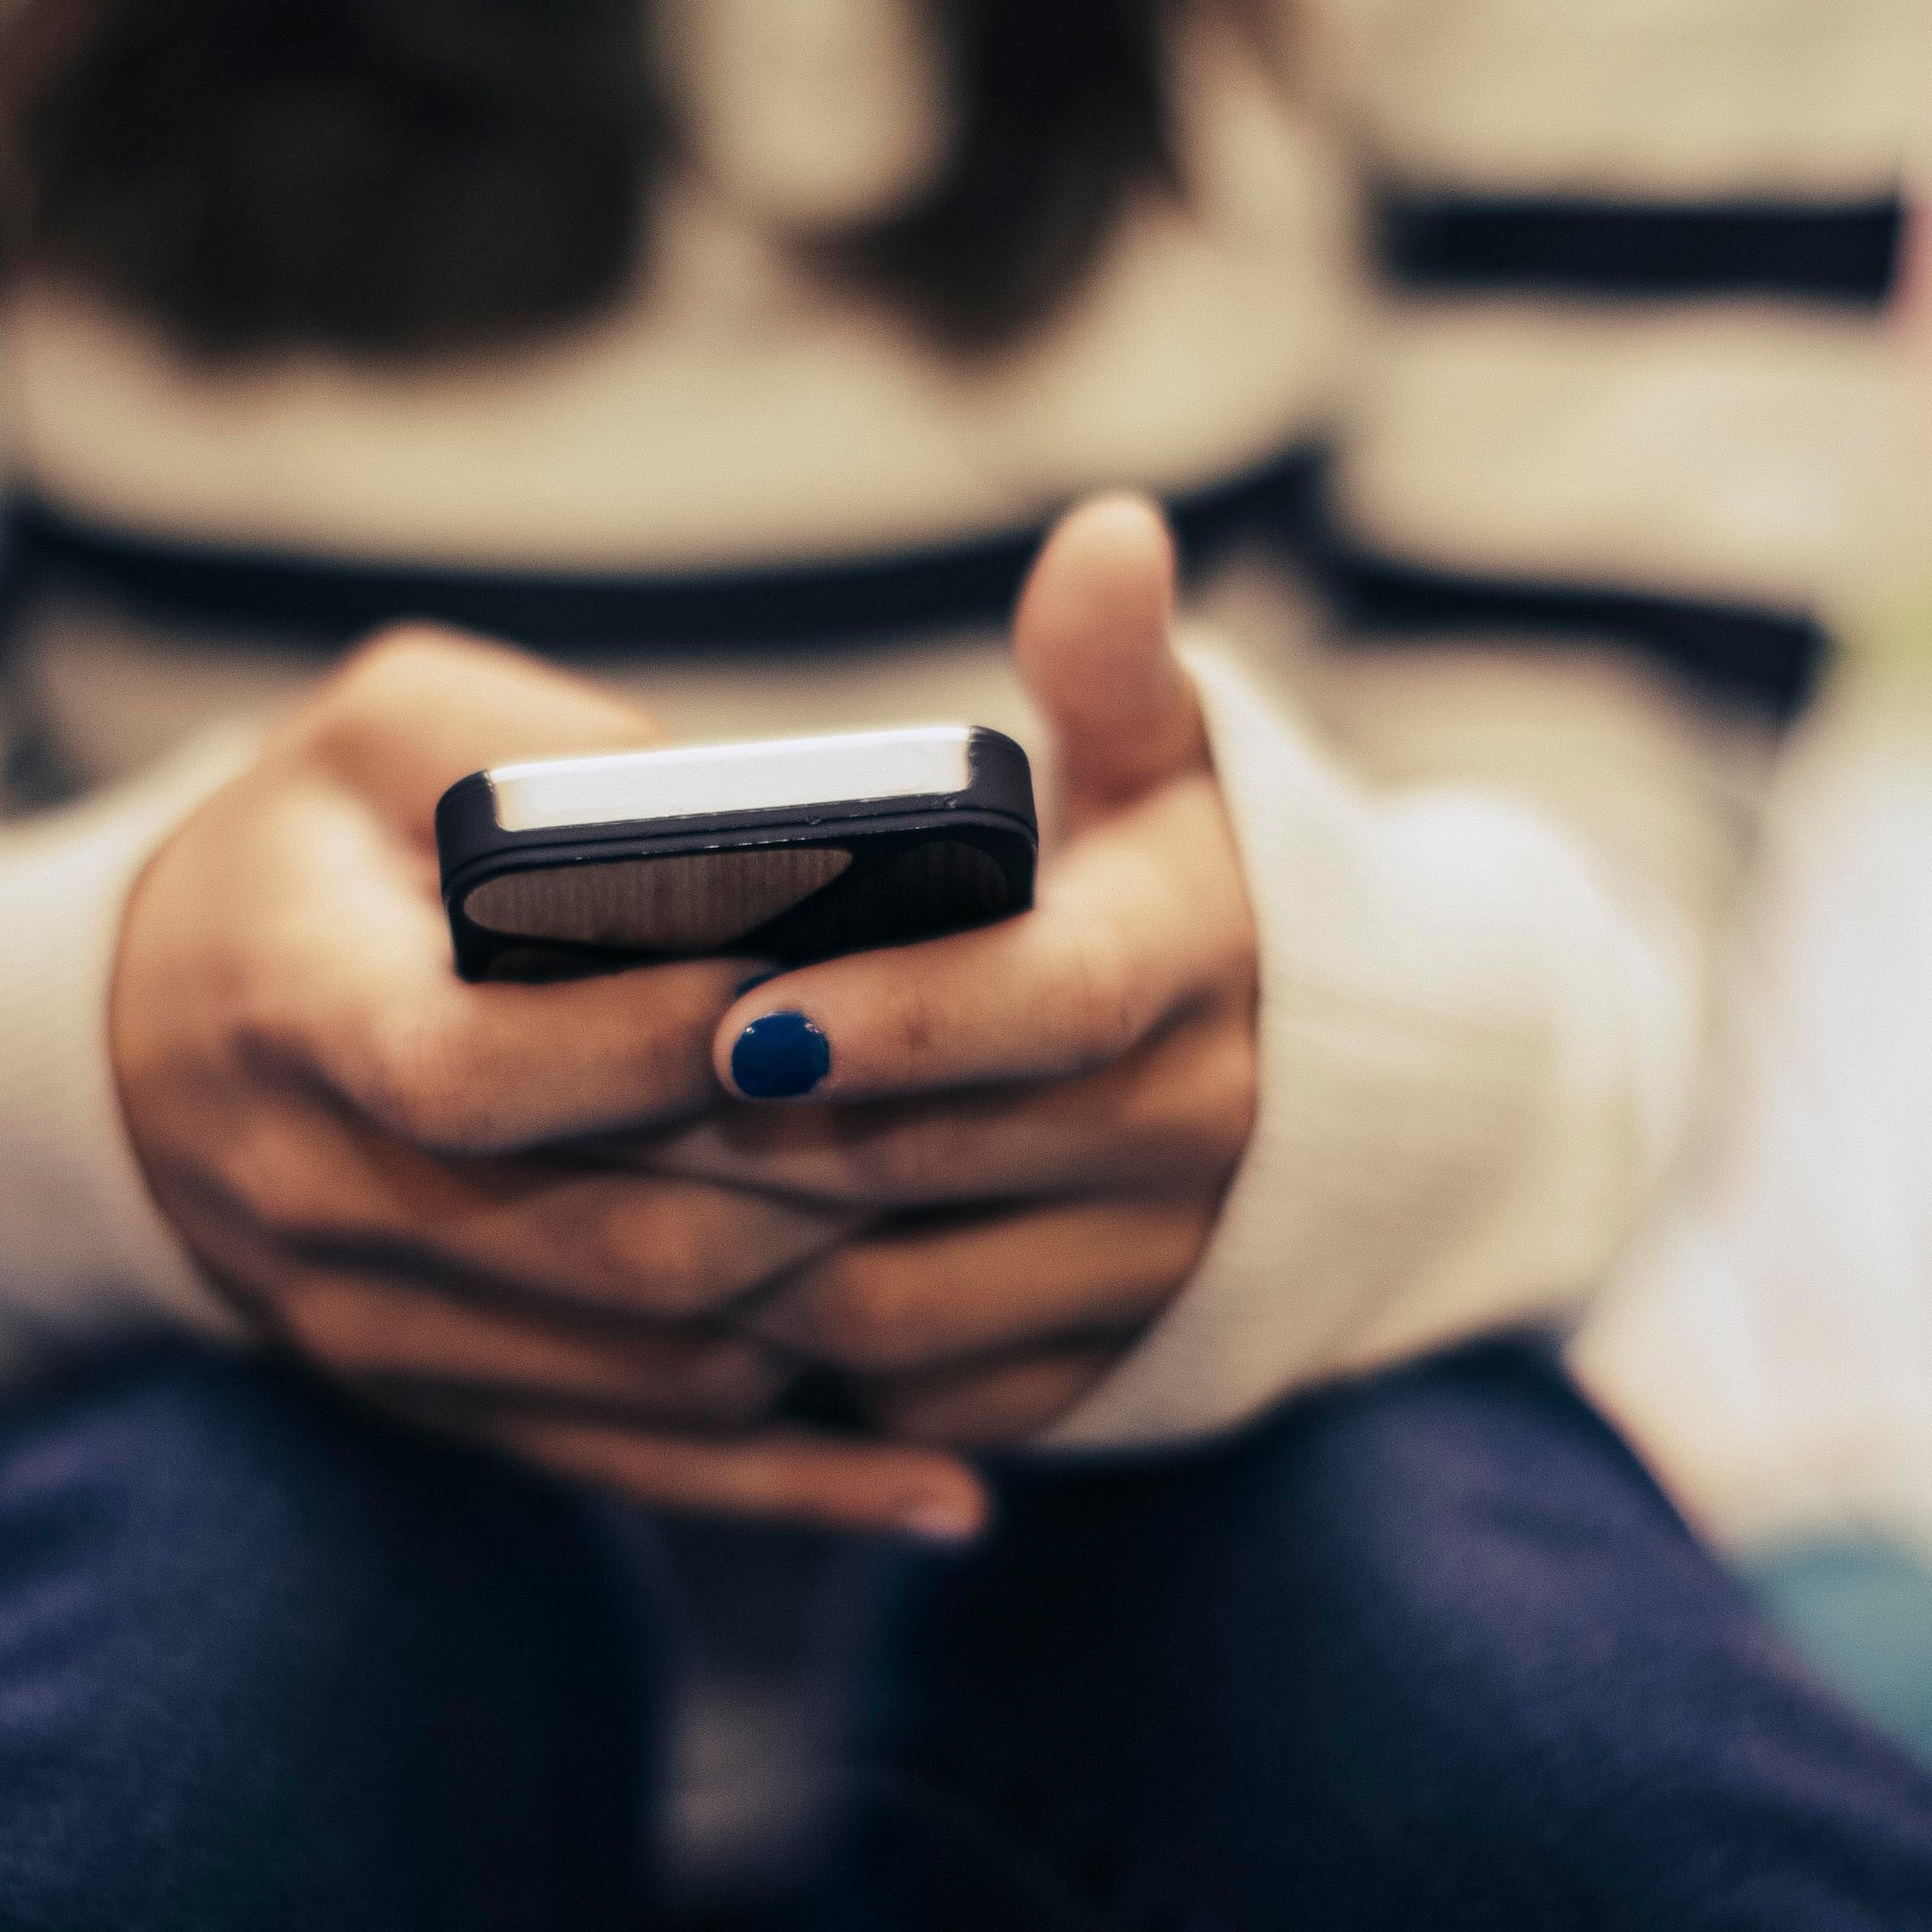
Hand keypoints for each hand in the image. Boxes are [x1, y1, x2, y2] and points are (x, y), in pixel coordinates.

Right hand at [112, 626, 995, 1538]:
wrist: (136, 1045)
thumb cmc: (305, 856)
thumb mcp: (377, 734)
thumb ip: (545, 751)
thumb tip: (765, 832)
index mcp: (294, 1012)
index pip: (473, 1073)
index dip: (649, 1049)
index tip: (809, 991)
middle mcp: (323, 1198)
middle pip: (609, 1241)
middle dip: (807, 1187)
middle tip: (975, 1123)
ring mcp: (379, 1329)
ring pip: (651, 1370)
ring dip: (828, 1319)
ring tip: (981, 1250)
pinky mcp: (441, 1404)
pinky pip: (637, 1472)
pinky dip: (796, 1488)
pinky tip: (940, 1486)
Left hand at [627, 495, 1258, 1445]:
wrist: (1352, 1102)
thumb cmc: (1196, 893)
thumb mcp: (1177, 768)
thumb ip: (1117, 669)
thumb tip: (1108, 536)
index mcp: (1198, 968)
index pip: (1037, 1003)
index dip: (885, 1016)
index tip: (738, 1010)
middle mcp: (1195, 1136)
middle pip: (927, 1164)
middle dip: (746, 1140)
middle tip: (579, 1103)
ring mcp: (1144, 1277)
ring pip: (896, 1307)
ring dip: (741, 1259)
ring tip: (609, 1187)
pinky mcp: (1094, 1382)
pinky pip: (920, 1395)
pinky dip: (803, 1358)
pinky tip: (696, 1282)